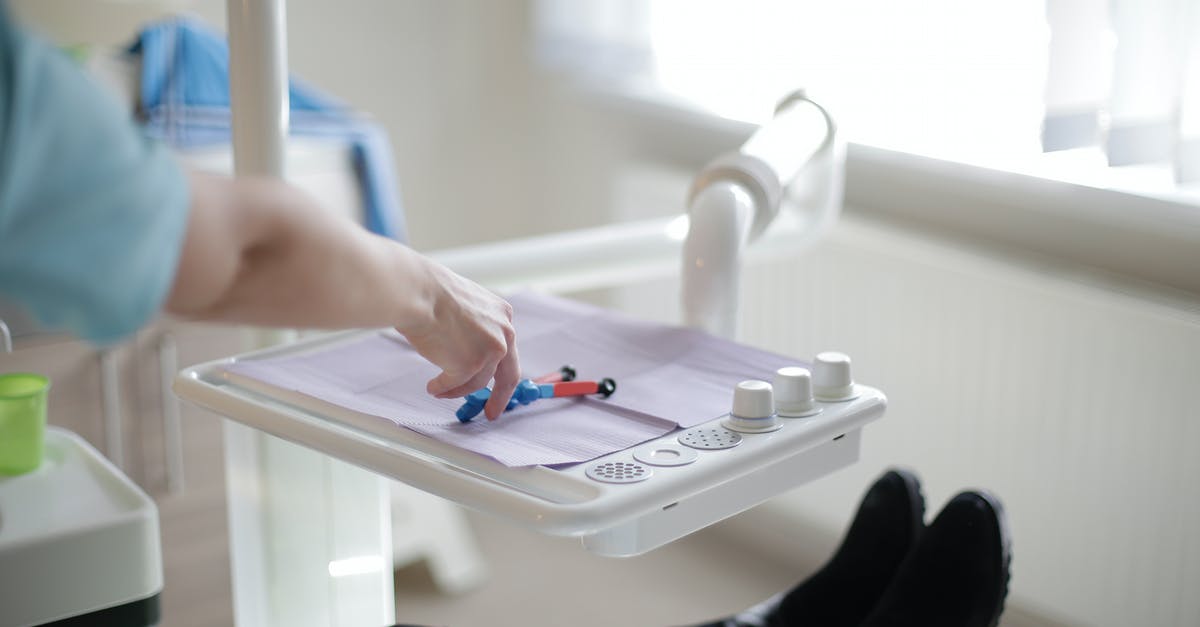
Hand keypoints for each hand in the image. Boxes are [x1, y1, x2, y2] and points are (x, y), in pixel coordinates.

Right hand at [395, 260, 518, 419]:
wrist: (418, 292)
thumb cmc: (430, 293)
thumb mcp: (466, 305)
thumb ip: (475, 328)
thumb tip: (465, 350)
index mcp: (503, 315)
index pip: (509, 349)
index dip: (502, 370)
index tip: (498, 386)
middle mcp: (504, 333)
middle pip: (508, 374)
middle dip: (500, 397)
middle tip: (492, 412)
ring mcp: (490, 351)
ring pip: (476, 382)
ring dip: (456, 389)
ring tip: (439, 390)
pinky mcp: (471, 365)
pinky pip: (456, 384)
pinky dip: (443, 388)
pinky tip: (433, 387)